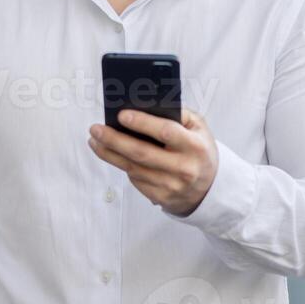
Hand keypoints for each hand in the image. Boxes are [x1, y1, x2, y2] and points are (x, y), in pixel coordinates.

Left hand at [88, 108, 217, 216]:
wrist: (209, 188)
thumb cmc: (198, 150)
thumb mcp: (199, 128)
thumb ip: (178, 114)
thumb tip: (145, 105)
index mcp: (195, 146)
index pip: (166, 132)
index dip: (142, 123)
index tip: (121, 115)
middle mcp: (184, 168)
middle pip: (141, 153)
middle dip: (114, 140)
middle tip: (95, 129)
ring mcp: (171, 186)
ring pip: (133, 168)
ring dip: (109, 154)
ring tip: (95, 140)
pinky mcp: (161, 198)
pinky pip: (135, 180)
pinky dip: (123, 166)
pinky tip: (113, 155)